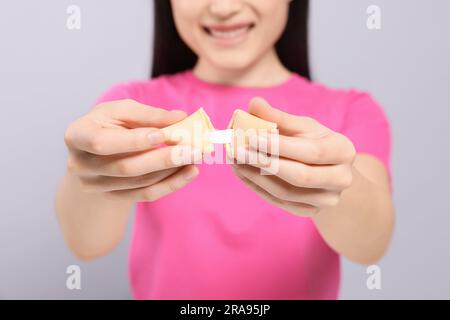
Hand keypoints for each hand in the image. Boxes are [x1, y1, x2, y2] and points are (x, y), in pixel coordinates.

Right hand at [64, 99, 200, 201]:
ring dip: (171, 171)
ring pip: (139, 183)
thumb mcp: (121, 111)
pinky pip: (145, 195)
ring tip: (196, 157)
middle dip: (162, 158)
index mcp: (77, 136)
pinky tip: (190, 172)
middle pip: (125, 167)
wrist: (92, 152)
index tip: (162, 135)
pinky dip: (171, 184)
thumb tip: (181, 118)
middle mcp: (81, 165)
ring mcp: (96, 186)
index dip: (132, 141)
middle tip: (192, 149)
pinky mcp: (114, 196)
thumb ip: (149, 115)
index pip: (102, 143)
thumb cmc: (108, 123)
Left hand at [231, 97, 356, 216]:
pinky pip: (279, 202)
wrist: (329, 170)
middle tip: (238, 152)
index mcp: (343, 151)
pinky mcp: (310, 211)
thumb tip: (254, 103)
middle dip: (265, 163)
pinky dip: (258, 187)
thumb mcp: (302, 126)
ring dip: (256, 177)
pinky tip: (242, 173)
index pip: (311, 152)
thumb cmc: (314, 142)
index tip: (252, 137)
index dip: (280, 146)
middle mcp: (341, 179)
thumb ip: (279, 117)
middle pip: (300, 176)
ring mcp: (327, 199)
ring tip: (235, 161)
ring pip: (286, 193)